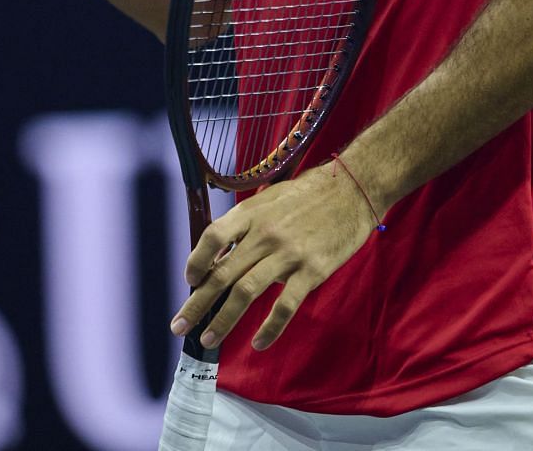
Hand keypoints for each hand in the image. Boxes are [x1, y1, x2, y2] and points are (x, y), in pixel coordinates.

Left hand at [169, 162, 376, 352]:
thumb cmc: (309, 195)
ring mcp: (288, 254)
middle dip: (197, 303)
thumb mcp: (270, 201)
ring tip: (209, 339)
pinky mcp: (312, 271)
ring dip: (223, 319)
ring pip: (246, 292)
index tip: (188, 280)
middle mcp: (265, 234)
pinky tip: (258, 343)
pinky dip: (269, 328)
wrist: (352, 190)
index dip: (196, 260)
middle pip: (223, 273)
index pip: (213, 236)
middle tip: (180, 326)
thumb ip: (246, 226)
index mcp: (252, 213)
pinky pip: (285, 306)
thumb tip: (220, 257)